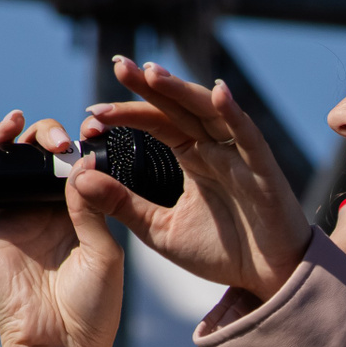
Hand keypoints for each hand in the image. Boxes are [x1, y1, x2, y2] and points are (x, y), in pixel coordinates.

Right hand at [0, 110, 121, 346]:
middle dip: (41, 135)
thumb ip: (91, 210)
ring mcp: (15, 223)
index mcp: (81, 211)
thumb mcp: (103, 255)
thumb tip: (81, 164)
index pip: (73, 164)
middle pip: (35, 159)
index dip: (74, 144)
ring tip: (7, 130)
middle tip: (51, 141)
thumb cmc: (94, 307)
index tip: (81, 136)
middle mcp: (46, 211)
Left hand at [74, 58, 311, 301]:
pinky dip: (234, 114)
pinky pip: (249, 137)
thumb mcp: (160, 230)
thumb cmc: (222, 252)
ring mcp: (241, 156)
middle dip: (150, 86)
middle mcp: (217, 148)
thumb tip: (80, 178)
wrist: (266, 282)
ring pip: (210, 112)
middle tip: (119, 64)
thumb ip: (123, 205)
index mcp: (194, 157)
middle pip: (180, 107)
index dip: (127, 114)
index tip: (92, 113)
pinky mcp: (265, 171)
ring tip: (153, 73)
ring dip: (184, 91)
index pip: (157, 123)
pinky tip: (217, 93)